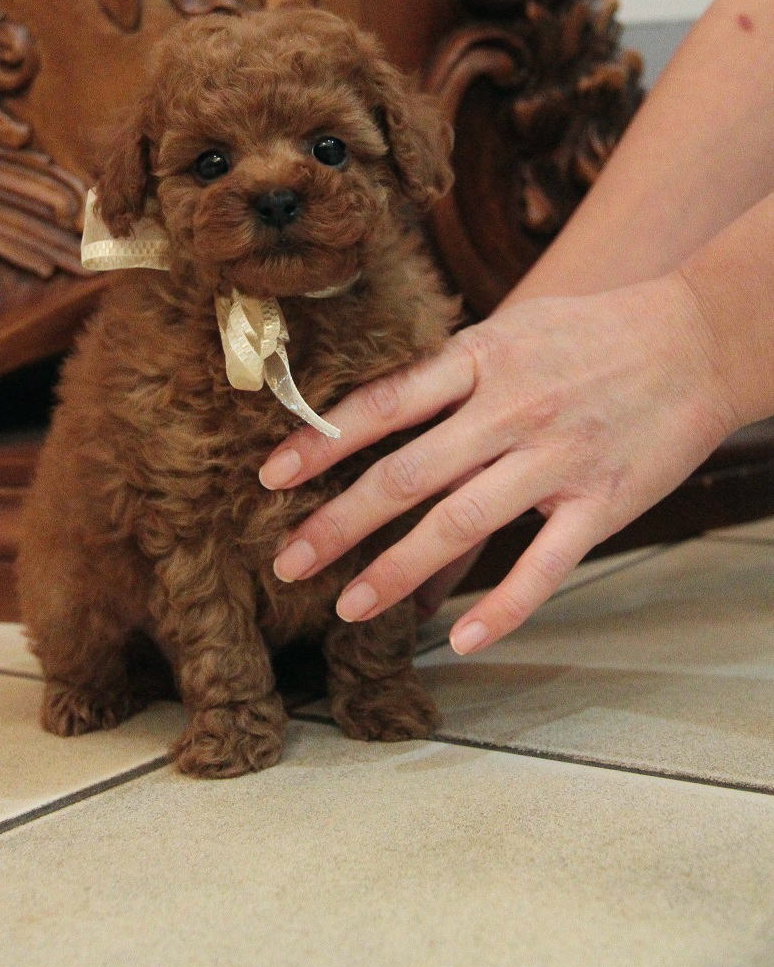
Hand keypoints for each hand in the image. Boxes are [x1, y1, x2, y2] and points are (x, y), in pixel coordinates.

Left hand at [260, 272, 740, 653]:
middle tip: (286, 563)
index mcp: (480, 360)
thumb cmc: (592, 331)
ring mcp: (556, 460)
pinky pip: (543, 564)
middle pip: (406, 474)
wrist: (698, 338)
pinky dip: (502, 606)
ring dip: (398, 570)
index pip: (382, 404)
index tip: (269, 476)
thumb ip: (449, 371)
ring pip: (460, 523)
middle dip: (338, 522)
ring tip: (349, 608)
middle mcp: (510, 410)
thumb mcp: (511, 328)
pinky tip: (459, 638)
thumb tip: (378, 409)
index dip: (320, 440)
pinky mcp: (602, 503)